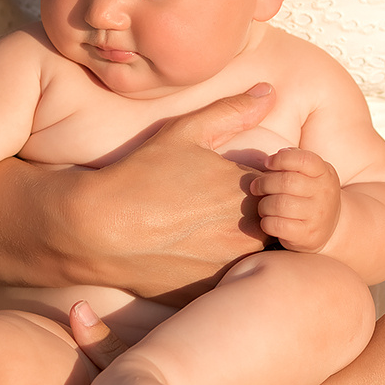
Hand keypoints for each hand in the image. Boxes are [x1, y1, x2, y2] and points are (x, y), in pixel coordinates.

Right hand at [67, 85, 277, 301]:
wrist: (98, 228)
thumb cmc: (142, 175)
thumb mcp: (187, 132)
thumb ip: (233, 112)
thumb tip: (269, 92)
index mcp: (249, 193)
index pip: (285, 193)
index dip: (268, 188)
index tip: (245, 186)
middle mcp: (247, 233)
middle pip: (277, 228)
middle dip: (263, 219)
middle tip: (225, 211)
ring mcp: (229, 267)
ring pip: (257, 258)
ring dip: (245, 247)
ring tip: (209, 234)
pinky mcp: (210, 291)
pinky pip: (231, 283)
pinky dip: (222, 270)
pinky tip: (194, 255)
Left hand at [248, 148, 341, 251]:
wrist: (329, 227)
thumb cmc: (310, 194)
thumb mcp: (311, 174)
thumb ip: (293, 161)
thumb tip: (273, 158)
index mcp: (325, 173)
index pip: (303, 160)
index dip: (280, 159)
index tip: (267, 164)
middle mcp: (324, 193)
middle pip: (286, 182)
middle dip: (263, 183)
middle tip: (256, 187)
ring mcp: (317, 216)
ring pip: (279, 204)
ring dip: (263, 205)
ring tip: (263, 206)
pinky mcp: (307, 235)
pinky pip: (277, 225)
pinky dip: (266, 222)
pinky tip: (268, 221)